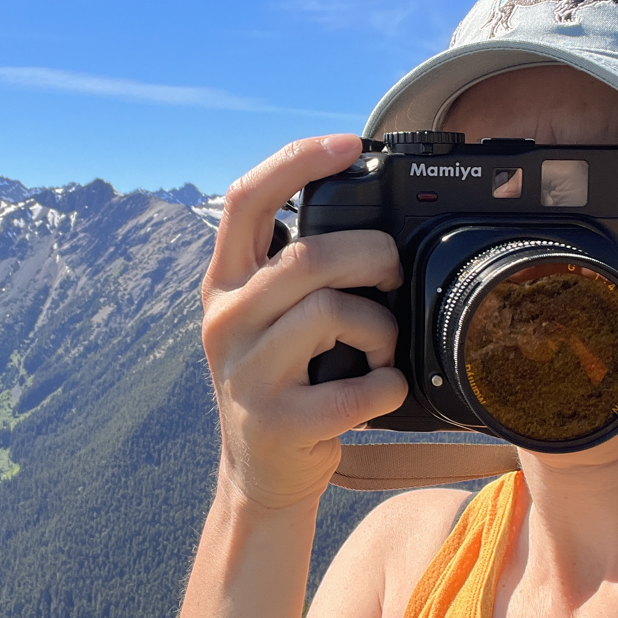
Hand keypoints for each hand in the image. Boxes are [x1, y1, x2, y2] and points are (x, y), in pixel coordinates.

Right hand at [202, 135, 407, 509]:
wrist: (260, 473)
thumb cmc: (283, 379)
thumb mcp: (267, 316)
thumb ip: (295, 266)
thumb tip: (369, 212)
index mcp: (226, 282)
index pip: (247, 199)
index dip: (297, 161)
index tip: (348, 144)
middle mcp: (226, 319)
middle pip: (310, 256)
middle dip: (373, 257)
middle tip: (391, 277)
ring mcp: (246, 372)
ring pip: (331, 313)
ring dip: (380, 329)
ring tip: (381, 348)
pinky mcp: (277, 421)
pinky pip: (357, 388)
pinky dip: (388, 386)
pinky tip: (381, 389)